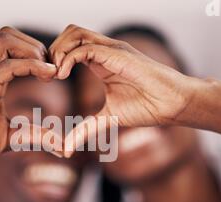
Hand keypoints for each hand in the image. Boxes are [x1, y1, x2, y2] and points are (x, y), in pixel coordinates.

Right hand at [0, 27, 57, 173]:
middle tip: (53, 71)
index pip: (14, 48)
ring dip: (33, 50)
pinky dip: (31, 65)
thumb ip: (34, 136)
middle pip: (9, 35)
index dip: (38, 55)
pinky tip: (47, 76)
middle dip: (37, 46)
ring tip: (49, 72)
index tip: (55, 74)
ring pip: (6, 39)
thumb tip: (61, 145)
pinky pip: (6, 65)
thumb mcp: (9, 138)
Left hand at [49, 25, 196, 156]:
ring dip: (59, 50)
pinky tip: (63, 75)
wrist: (172, 104)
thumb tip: (67, 150)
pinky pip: (86, 48)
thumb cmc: (146, 108)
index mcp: (101, 62)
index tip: (48, 80)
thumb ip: (85, 129)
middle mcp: (105, 51)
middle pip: (69, 32)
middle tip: (49, 75)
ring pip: (75, 33)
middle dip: (53, 50)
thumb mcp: (107, 119)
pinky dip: (69, 58)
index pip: (70, 46)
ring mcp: (112, 50)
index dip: (55, 59)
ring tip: (56, 74)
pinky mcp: (118, 54)